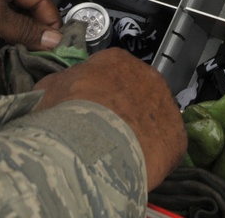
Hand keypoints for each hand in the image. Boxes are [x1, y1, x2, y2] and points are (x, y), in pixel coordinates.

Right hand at [35, 48, 186, 189]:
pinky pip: (164, 144)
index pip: (109, 70)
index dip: (96, 91)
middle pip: (134, 92)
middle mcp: (146, 75)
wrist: (94, 147)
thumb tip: (57, 89)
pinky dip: (152, 153)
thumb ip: (58, 85)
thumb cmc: (68, 115)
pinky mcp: (177, 136)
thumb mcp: (48, 92)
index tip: (88, 107)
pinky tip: (135, 164)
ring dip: (138, 130)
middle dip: (120, 109)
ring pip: (152, 117)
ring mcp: (166, 104)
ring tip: (118, 151)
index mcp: (115, 60)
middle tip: (102, 131)